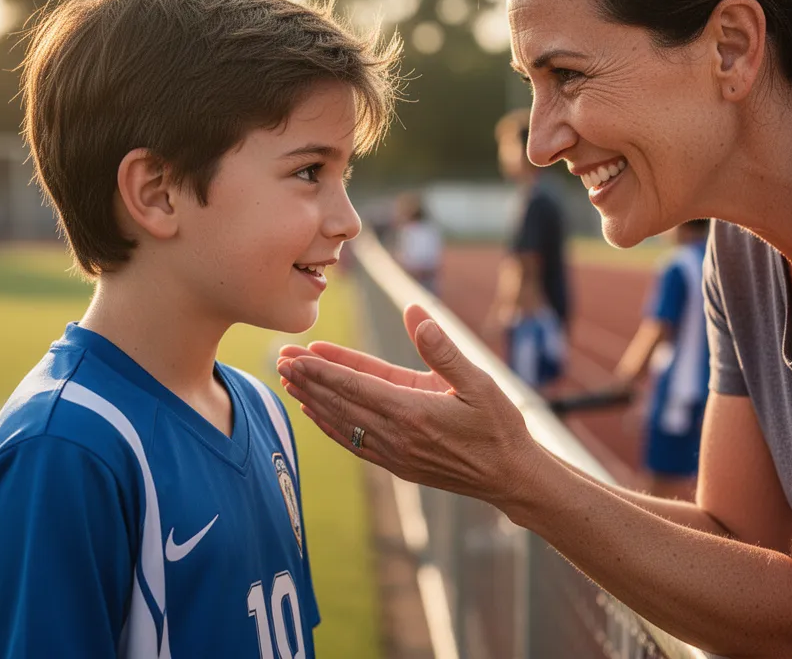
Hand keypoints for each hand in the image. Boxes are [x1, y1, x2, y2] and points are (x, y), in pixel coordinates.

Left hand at [276, 304, 538, 503]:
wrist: (511, 476)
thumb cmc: (499, 426)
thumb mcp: (479, 381)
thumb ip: (442, 349)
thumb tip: (415, 313)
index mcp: (413, 412)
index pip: (355, 386)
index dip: (323, 369)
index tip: (298, 354)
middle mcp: (397, 436)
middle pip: (341, 403)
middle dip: (309, 380)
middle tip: (280, 359)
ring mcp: (395, 454)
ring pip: (343, 423)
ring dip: (314, 401)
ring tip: (289, 381)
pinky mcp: (397, 464)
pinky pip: (355, 443)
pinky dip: (330, 426)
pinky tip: (314, 413)